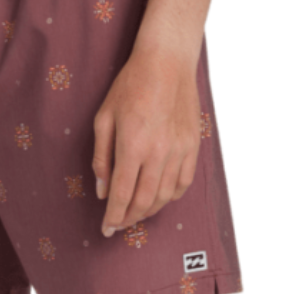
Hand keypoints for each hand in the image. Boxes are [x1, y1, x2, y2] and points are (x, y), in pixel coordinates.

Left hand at [92, 45, 201, 236]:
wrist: (167, 62)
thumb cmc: (130, 86)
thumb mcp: (104, 118)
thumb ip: (101, 157)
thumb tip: (102, 191)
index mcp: (133, 145)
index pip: (121, 194)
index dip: (113, 217)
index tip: (106, 230)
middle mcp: (158, 152)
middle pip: (143, 201)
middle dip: (129, 219)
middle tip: (119, 225)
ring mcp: (179, 150)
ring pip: (164, 196)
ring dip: (148, 211)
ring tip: (135, 215)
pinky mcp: (193, 146)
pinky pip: (183, 183)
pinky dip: (169, 197)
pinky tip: (158, 198)